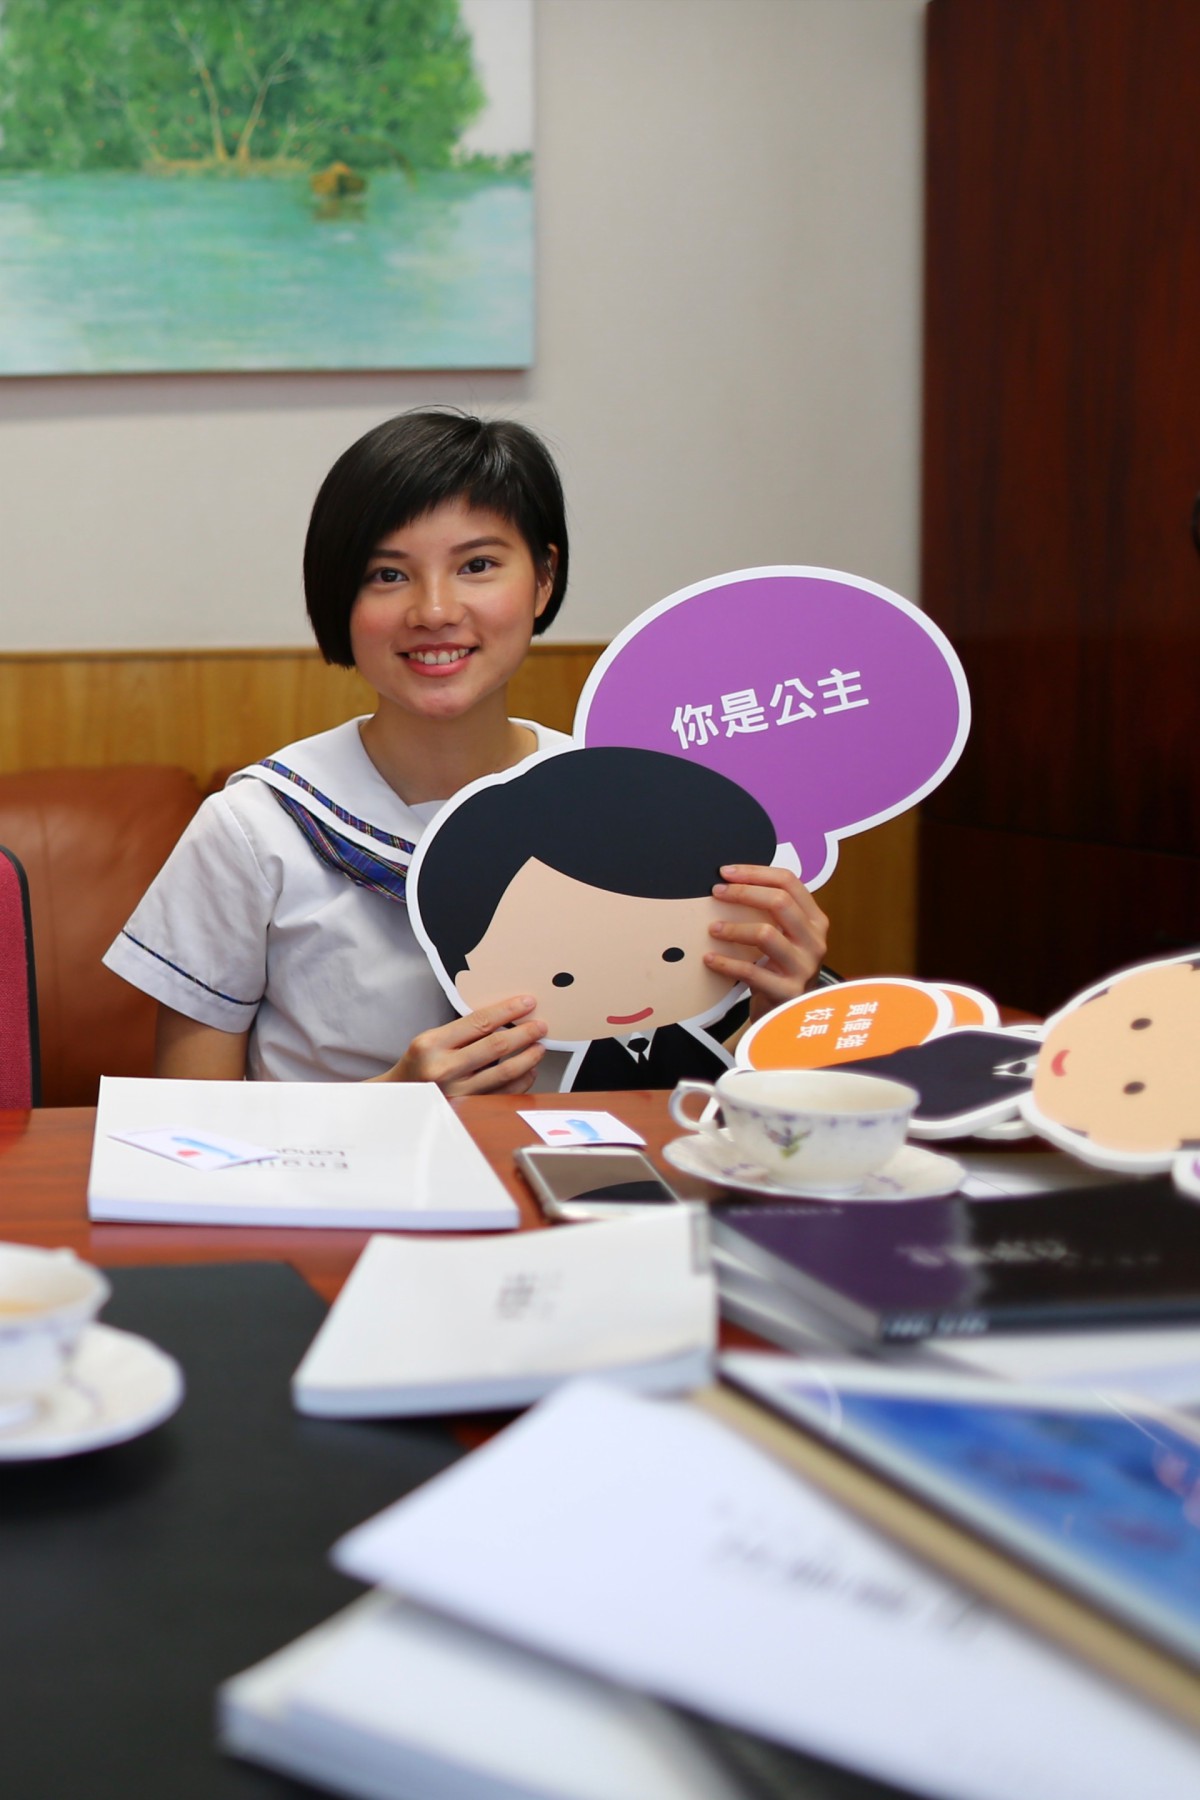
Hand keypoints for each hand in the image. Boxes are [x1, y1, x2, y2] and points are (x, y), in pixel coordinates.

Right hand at [379, 995, 547, 1095]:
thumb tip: (505, 1019)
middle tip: (540, 1025)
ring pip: (504, 1072)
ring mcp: (456, 1092)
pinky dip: (521, 1080)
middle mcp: (444, 1069)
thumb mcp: (430, 1040)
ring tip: (539, 1046)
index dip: (508, 1010)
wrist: (401, 1097)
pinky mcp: (467, 1108)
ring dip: (528, 1057)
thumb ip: (463, 1032)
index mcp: (432, 1044)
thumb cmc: (418, 1065)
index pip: (479, 1022)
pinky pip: (504, 1093)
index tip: (527, 1003)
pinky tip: (529, 1070)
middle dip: (525, 1033)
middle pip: (496, 1046)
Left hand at [704, 864, 828, 1022]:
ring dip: (734, 928)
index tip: (727, 872)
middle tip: (717, 892)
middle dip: (743, 892)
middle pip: (780, 902)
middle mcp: (814, 941)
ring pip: (766, 934)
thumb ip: (771, 913)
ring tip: (713, 928)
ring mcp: (804, 967)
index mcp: (815, 921)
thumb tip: (731, 883)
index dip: (756, 873)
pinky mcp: (787, 991)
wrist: (790, 1015)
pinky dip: (726, 962)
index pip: (790, 882)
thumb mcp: (786, 938)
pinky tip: (710, 959)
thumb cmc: (781, 970)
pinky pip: (751, 971)